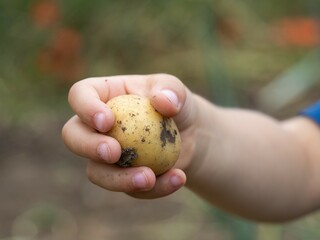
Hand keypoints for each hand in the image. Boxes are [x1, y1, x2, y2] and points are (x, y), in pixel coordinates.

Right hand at [62, 74, 198, 197]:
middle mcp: (97, 127)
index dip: (85, 108)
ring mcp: (106, 155)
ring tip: (149, 178)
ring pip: (96, 172)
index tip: (107, 121)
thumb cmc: (176, 105)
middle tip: (114, 153)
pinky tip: (177, 178)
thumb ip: (172, 91)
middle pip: (73, 136)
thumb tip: (164, 102)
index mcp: (104, 96)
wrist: (189, 133)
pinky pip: (128, 188)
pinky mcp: (121, 176)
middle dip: (88, 147)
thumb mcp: (176, 90)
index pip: (80, 95)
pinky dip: (153, 188)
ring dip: (119, 179)